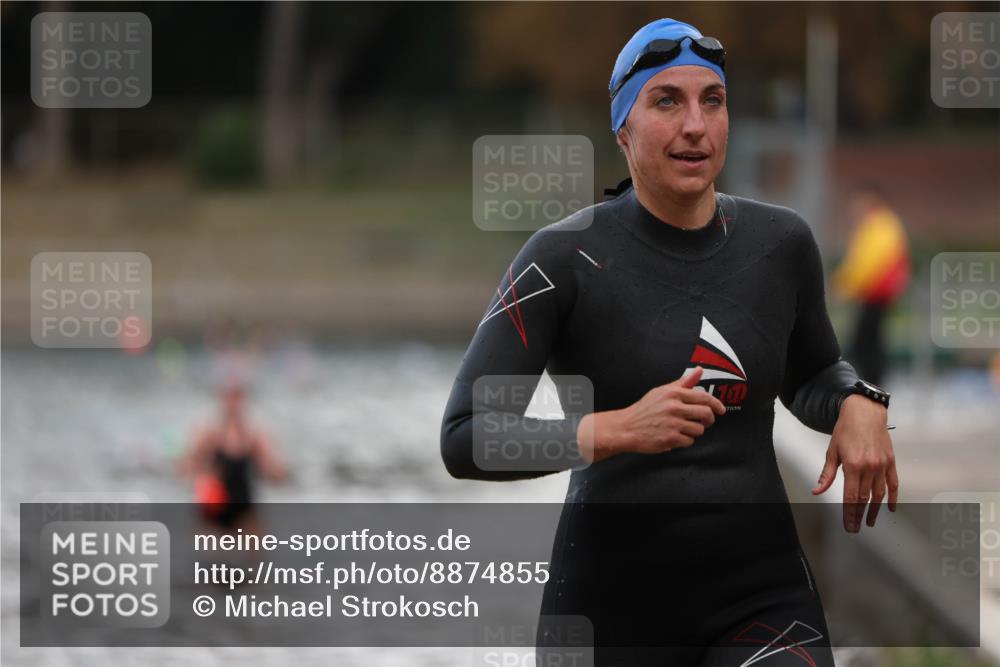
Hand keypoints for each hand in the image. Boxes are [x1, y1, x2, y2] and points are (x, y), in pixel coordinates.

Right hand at [577, 366, 725, 462]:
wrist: (626, 427)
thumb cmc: (644, 409)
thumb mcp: (662, 391)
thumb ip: (683, 383)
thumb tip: (699, 371)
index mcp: (673, 393)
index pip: (704, 397)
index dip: (716, 404)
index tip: (721, 409)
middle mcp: (674, 407)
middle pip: (706, 414)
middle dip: (709, 420)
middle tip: (705, 421)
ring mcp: (672, 423)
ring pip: (699, 429)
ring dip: (695, 431)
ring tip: (683, 428)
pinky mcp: (670, 438)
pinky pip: (689, 441)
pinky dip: (685, 440)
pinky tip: (675, 436)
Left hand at [812, 394, 899, 531]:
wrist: (865, 412)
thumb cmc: (847, 429)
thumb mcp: (832, 450)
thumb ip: (827, 474)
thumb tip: (817, 490)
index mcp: (853, 465)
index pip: (850, 497)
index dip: (849, 514)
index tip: (849, 525)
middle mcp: (870, 467)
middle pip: (864, 498)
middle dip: (859, 515)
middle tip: (856, 527)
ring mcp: (882, 465)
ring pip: (879, 494)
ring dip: (874, 510)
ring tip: (869, 521)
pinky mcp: (891, 462)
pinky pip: (893, 484)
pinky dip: (892, 497)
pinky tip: (890, 507)